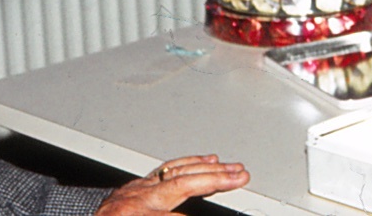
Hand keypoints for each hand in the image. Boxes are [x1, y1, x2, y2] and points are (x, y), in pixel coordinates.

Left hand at [95, 155, 248, 214]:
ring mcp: (132, 190)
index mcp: (136, 211)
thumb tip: (190, 213)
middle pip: (182, 180)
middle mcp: (134, 197)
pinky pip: (163, 171)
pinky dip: (185, 164)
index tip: (236, 187)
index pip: (182, 200)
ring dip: (205, 167)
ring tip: (229, 165)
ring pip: (174, 169)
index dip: (211, 191)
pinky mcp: (129, 190)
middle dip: (215, 177)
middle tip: (242, 174)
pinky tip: (201, 161)